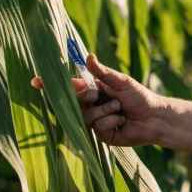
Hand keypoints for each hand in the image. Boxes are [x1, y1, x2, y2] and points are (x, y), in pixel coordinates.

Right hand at [31, 54, 165, 146]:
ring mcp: (94, 122)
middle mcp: (90, 106)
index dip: (51, 86)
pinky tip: (121, 121)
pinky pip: (97, 128)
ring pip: (85, 116)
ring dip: (104, 110)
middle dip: (85, 97)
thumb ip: (102, 72)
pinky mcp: (101, 136)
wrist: (154, 117)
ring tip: (119, 108)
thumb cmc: (139, 96)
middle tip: (96, 95)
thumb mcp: (121, 81)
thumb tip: (88, 56)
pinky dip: (111, 121)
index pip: (69, 87)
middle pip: (73, 103)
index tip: (36, 81)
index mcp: (93, 90)